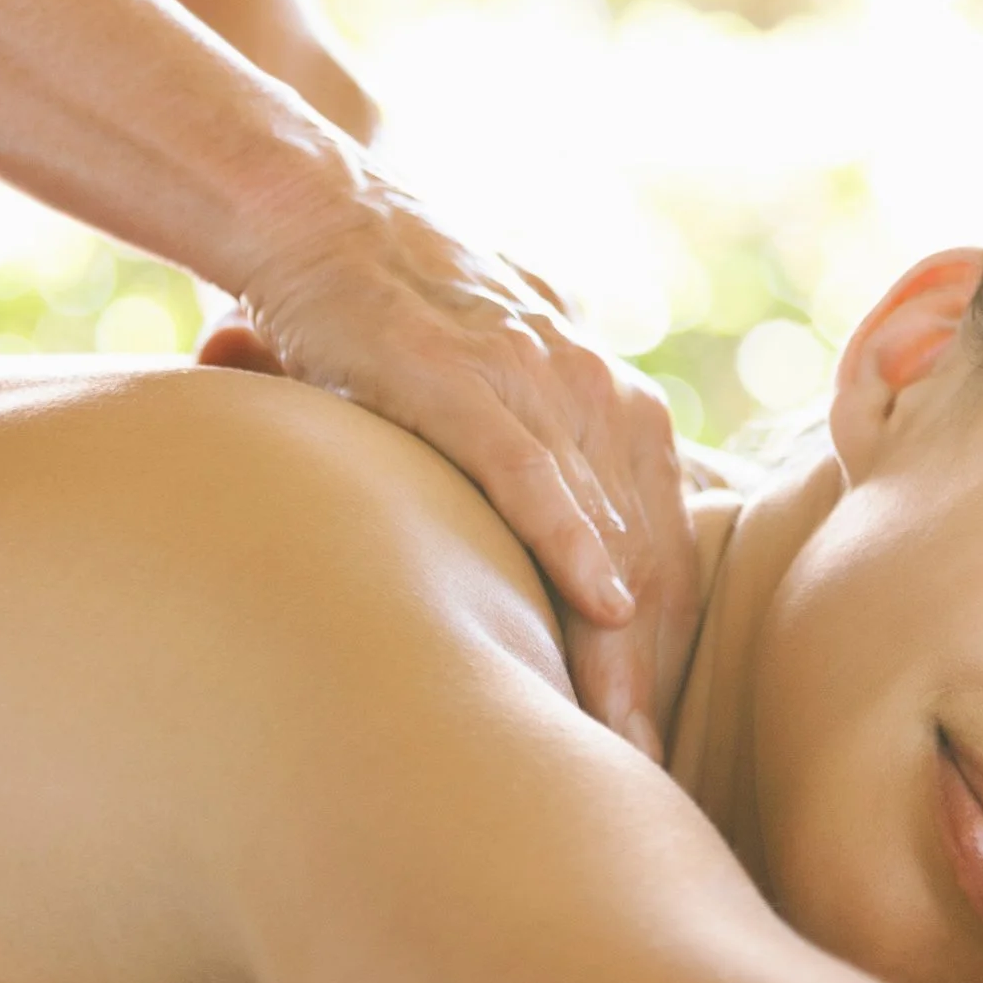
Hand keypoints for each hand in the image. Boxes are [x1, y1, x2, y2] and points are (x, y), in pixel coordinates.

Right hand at [208, 150, 697, 751]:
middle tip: (647, 764)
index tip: (654, 729)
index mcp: (598, 395)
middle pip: (650, 545)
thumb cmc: (385, 313)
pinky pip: (533, 472)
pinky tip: (602, 605)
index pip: (659, 535)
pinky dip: (573, 539)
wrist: (318, 218)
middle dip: (653, 665)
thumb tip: (519, 528)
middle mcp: (586, 386)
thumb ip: (517, 442)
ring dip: (623, 635)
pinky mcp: (464, 378)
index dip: (664, 639)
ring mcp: (531, 378)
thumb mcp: (480, 378)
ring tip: (627, 729)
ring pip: (605, 523)